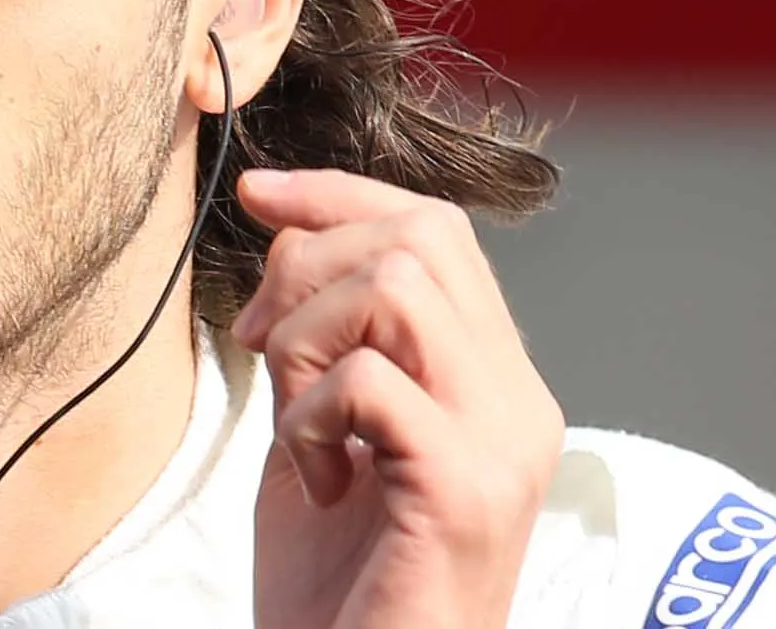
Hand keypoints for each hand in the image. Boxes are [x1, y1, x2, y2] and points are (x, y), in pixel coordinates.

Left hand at [231, 169, 563, 628]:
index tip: (257, 195)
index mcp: (492, 381)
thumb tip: (285, 230)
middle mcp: (519, 401)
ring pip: (396, 287)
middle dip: (308, 260)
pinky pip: (368, 379)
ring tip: (295, 421)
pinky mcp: (464, 490)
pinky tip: (314, 480)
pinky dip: (307, 415)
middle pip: (421, 237)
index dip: (339, 194)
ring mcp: (502, 443)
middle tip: (255, 340)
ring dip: (304, 336)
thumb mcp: (323, 430)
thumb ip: (325, 339)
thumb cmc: (337, 582)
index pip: (436, 230)